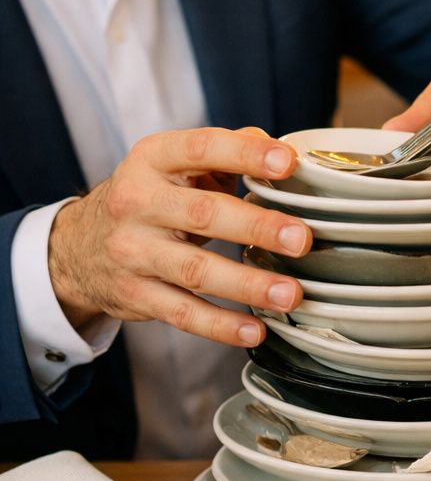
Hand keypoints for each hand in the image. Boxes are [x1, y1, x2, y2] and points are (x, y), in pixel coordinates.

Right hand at [48, 127, 312, 347]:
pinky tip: (255, 330)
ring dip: (247, 284)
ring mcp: (134, 252)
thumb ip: (228, 153)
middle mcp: (138, 203)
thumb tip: (284, 149)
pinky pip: (182, 312)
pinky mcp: (136, 294)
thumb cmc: (151, 198)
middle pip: (203, 214)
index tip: (288, 163)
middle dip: (256, 227)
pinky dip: (220, 325)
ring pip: (195, 270)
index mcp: (153, 160)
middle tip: (302, 238)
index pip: (201, 149)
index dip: (245, 154)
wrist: (79, 246)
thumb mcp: (175, 165)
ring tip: (290, 293)